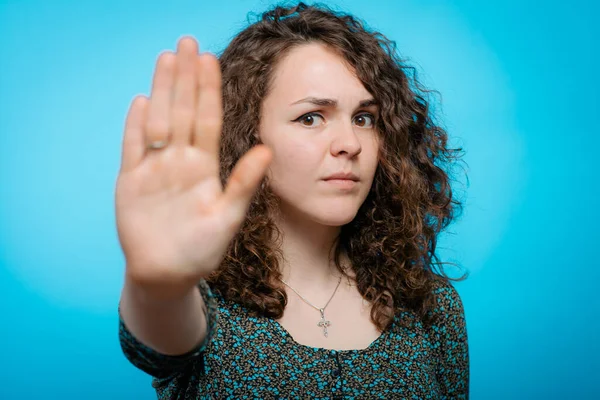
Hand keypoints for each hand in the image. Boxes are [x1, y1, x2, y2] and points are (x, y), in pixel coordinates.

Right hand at [115, 36, 271, 292]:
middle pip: (183, 112)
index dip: (209, 90)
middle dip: (186, 78)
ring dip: (162, 91)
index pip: (208, 120)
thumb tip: (267, 149)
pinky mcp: (131, 182)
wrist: (168, 274)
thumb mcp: (229, 217)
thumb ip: (245, 183)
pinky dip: (136, 126)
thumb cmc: (202, 250)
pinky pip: (134, 148)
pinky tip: (142, 101)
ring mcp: (155, 169)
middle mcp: (181, 161)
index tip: (211, 60)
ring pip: (159, 121)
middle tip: (187, 42)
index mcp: (205, 167)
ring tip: (166, 59)